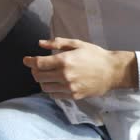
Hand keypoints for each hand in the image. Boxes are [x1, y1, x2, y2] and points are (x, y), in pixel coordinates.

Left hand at [23, 37, 137, 99]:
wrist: (113, 71)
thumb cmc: (95, 55)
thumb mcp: (77, 44)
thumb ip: (57, 43)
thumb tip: (40, 44)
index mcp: (64, 60)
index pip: (38, 63)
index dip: (29, 61)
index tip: (26, 60)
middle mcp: (64, 75)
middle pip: (38, 76)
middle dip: (34, 71)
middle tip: (37, 67)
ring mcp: (69, 87)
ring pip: (44, 87)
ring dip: (42, 81)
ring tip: (47, 75)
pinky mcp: (74, 96)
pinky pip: (54, 95)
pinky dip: (51, 89)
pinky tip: (55, 83)